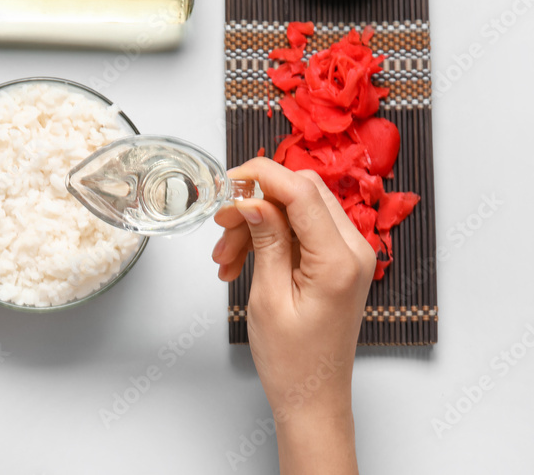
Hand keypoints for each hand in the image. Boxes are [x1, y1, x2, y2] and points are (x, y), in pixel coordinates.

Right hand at [212, 157, 374, 474]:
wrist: (314, 400)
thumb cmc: (293, 362)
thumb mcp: (269, 297)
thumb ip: (266, 239)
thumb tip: (251, 198)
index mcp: (340, 259)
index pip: (302, 190)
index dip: (261, 176)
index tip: (228, 180)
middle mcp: (354, 250)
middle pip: (302, 193)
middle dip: (256, 201)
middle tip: (221, 226)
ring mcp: (348, 256)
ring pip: (296, 210)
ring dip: (257, 224)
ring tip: (225, 259)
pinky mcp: (337, 263)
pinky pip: (301, 231)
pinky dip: (269, 237)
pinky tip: (240, 262)